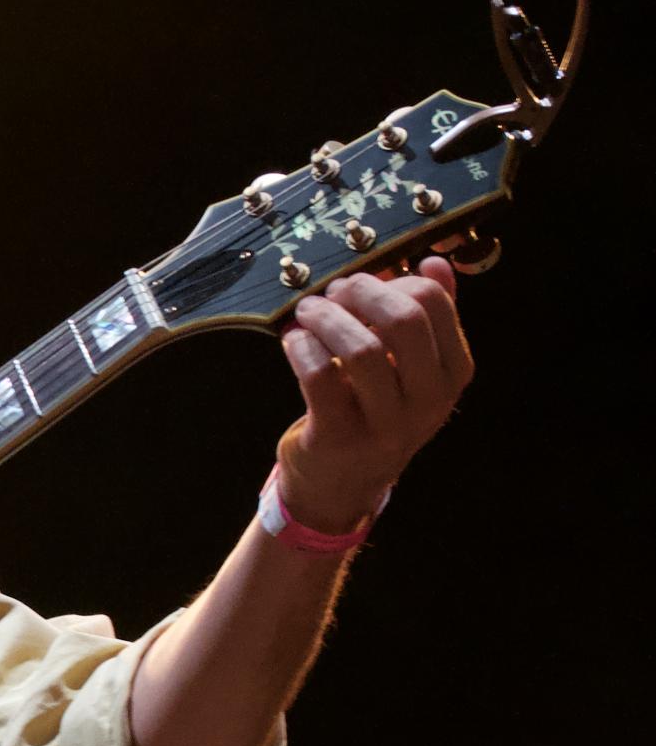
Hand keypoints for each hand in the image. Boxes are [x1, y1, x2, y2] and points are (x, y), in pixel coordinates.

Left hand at [275, 257, 472, 530]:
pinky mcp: (339, 437)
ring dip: (326, 318)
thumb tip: (434, 262)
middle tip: (333, 292)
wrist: (343, 482)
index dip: (393, 280)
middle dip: (360, 293)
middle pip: (404, 320)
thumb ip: (427, 318)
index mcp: (452, 373)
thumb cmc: (375, 410)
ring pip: (360, 349)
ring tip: (308, 312)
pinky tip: (294, 341)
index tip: (363, 283)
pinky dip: (301, 348)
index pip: (434, 304)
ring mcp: (385, 424)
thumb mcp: (412, 369)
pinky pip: (318, 377)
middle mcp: (428, 401)